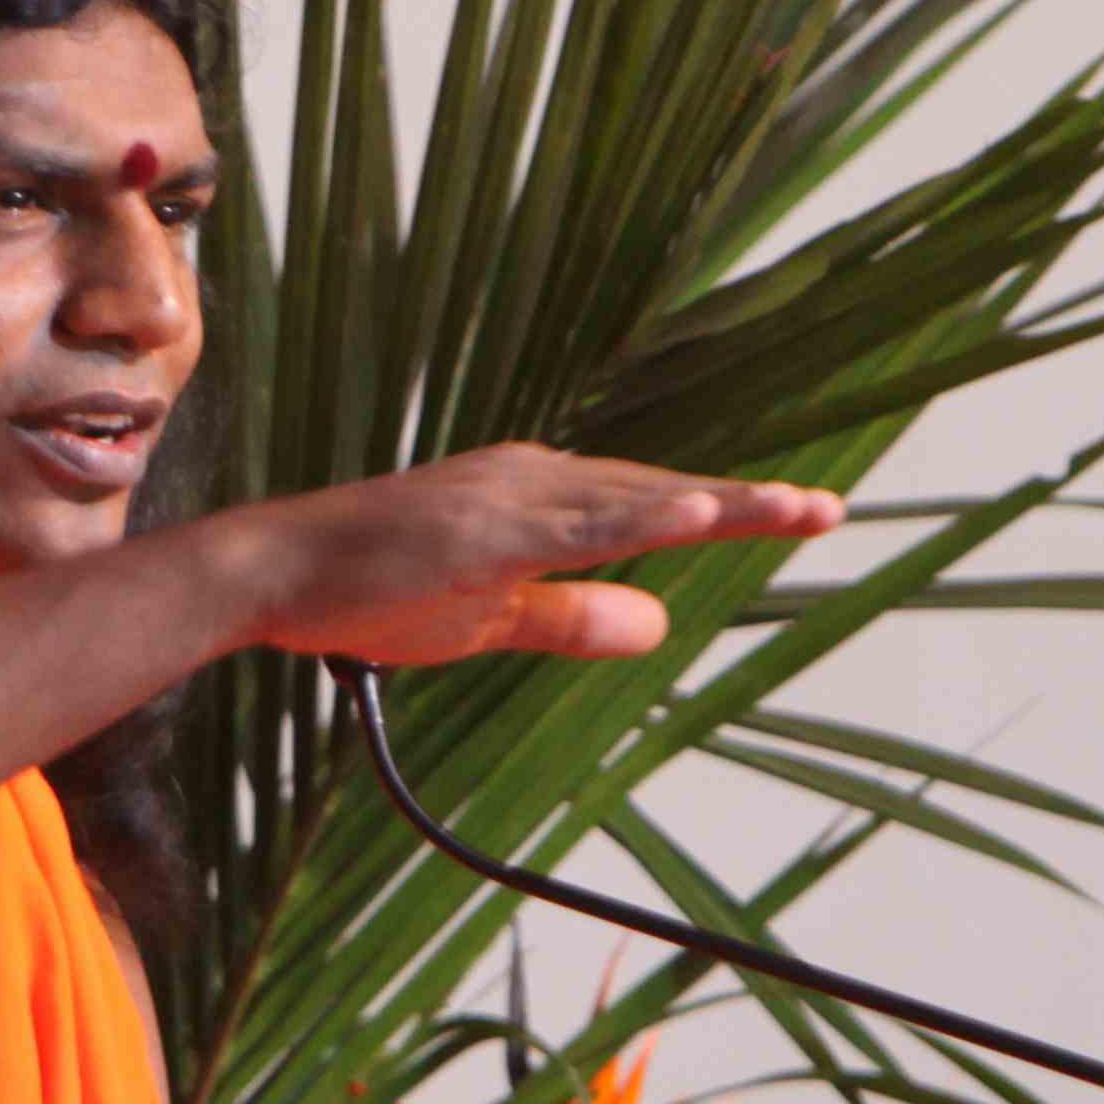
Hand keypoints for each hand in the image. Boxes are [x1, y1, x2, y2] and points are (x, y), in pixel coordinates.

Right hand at [211, 445, 842, 667]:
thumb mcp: (492, 617)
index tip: (797, 512)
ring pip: (636, 502)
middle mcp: (532, 479)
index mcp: (536, 495)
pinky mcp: (480, 531)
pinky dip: (639, 520)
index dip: (723, 509)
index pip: (648, 502)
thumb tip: (659, 624)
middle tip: (830, 510)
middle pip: (661, 492)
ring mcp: (508, 499)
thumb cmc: (371, 590)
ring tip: (798, 509)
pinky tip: (696, 515)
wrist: (273, 572)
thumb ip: (574, 618)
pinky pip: (575, 527)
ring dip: (719, 504)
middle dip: (748, 502)